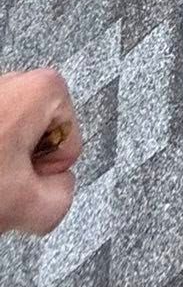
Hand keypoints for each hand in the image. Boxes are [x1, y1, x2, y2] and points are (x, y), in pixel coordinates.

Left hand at [0, 71, 82, 236]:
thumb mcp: (29, 207)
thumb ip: (64, 199)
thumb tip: (59, 190)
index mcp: (44, 87)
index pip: (71, 146)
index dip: (45, 174)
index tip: (19, 179)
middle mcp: (17, 79)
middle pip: (41, 138)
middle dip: (21, 166)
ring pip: (12, 137)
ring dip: (1, 161)